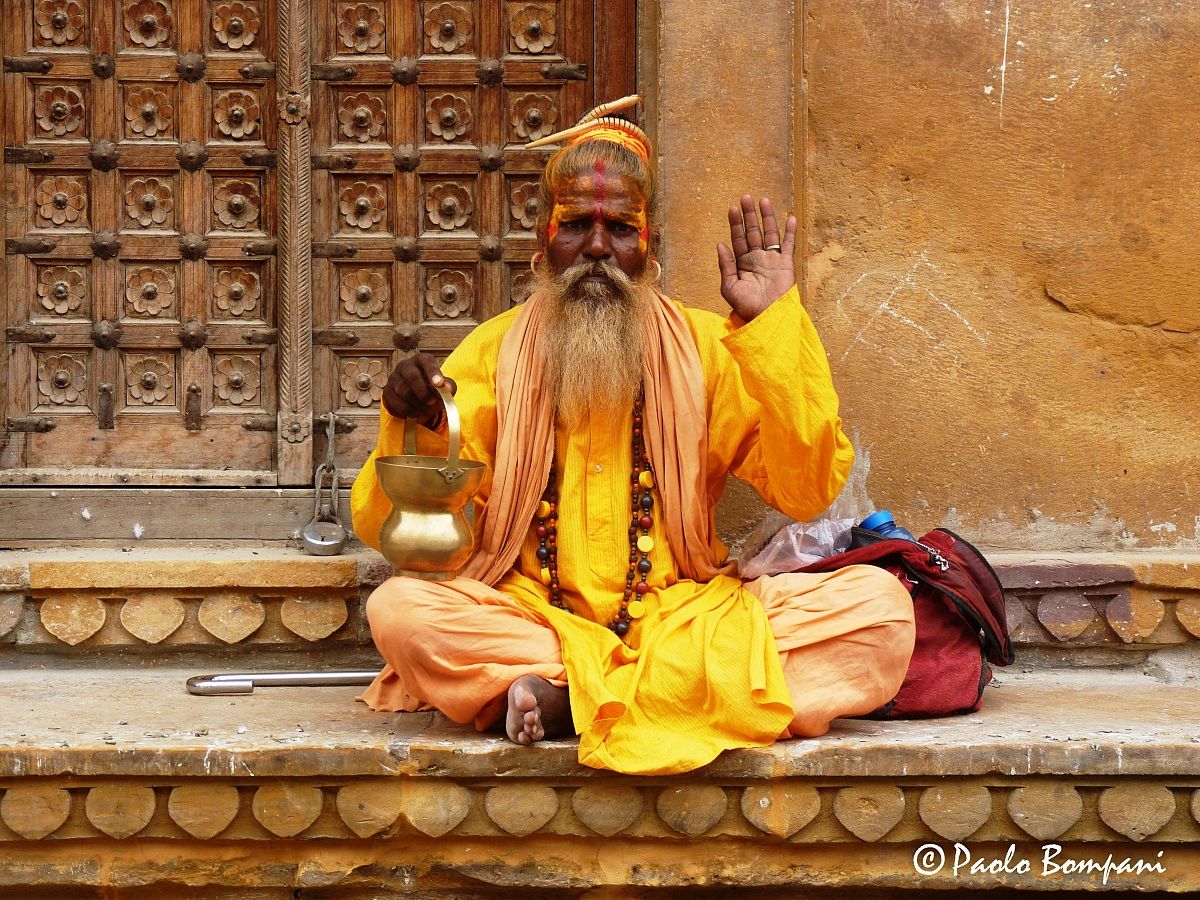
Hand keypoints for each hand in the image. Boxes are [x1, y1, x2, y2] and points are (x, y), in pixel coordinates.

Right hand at [382, 353, 455, 426]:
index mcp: (421, 360)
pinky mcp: (387, 391)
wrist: (416, 394)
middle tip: (432, 403)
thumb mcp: (444, 384)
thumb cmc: (432, 386)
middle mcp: (405, 366)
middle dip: (424, 393)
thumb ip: (449, 386)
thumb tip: (447, 388)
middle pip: (412, 378)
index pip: (426, 362)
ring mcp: (393, 378)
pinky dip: (408, 412)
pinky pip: (396, 404)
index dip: (433, 373)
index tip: (439, 383)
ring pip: (403, 392)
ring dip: (417, 405)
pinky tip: (415, 413)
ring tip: (426, 411)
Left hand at [716, 195, 797, 322]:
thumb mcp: (729, 287)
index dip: (735, 224)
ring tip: (763, 200)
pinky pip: (788, 245)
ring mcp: (772, 260)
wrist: (767, 317)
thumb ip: (725, 266)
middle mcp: (757, 259)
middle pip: (752, 232)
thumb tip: (720, 244)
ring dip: (767, 218)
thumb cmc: (746, 307)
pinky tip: (790, 217)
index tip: (732, 209)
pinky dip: (790, 232)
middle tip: (745, 197)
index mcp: (742, 264)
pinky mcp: (786, 264)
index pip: (738, 240)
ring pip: (769, 234)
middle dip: (749, 215)